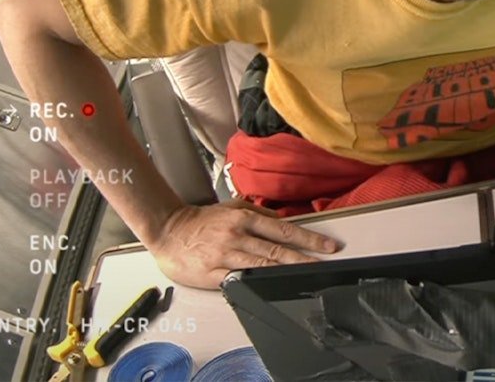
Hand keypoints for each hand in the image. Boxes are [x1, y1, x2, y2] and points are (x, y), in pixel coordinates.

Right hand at [145, 199, 340, 288]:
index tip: (327, 245)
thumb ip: (258, 213)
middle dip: (304, 257)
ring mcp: (225, 255)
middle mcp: (237, 235)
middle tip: (325, 262)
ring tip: (306, 274)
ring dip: (286, 270)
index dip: (308, 238)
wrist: (167, 230)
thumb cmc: (201, 220)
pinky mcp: (213, 273)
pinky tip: (270, 287)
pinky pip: (238, 279)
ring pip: (261, 264)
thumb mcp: (231, 207)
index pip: (283, 230)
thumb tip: (282, 220)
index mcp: (244, 218)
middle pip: (277, 249)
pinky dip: (255, 282)